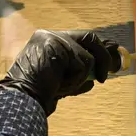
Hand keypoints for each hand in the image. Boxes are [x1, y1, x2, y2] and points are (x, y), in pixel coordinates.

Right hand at [0, 29, 119, 115]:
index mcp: (48, 41)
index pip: (81, 39)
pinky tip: (60, 85)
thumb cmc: (40, 93)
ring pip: (88, 55)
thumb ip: (81, 70)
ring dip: (83, 76)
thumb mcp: (64, 79)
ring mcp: (53, 38)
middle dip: (105, 55)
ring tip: (66, 86)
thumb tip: (104, 69)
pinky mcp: (58, 46)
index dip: (99, 49)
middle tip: (112, 71)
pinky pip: (83, 64)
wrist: (22, 100)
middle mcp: (49, 35)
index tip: (112, 59)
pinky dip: (77, 79)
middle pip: (89, 38)